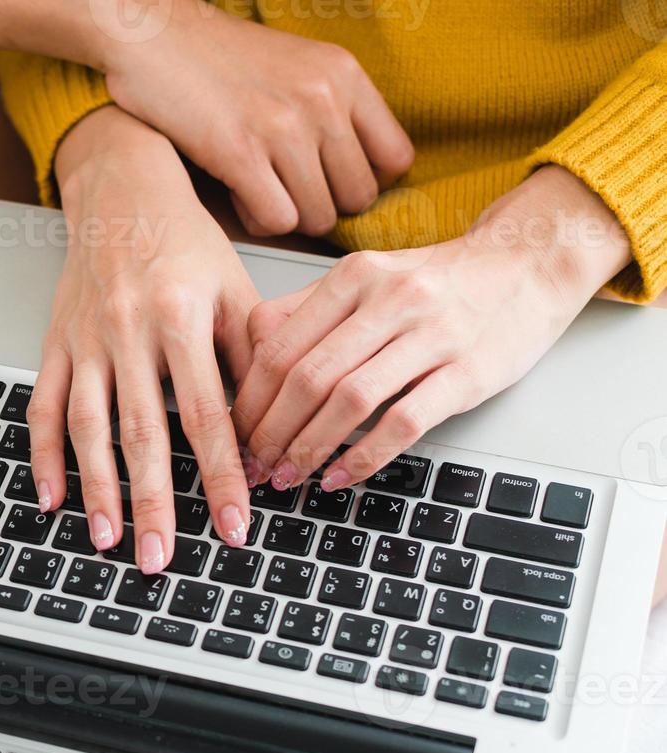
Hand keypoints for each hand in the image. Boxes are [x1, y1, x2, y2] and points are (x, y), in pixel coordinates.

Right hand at [29, 106, 257, 574]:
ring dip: (96, 489)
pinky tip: (52, 498)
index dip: (221, 476)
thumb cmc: (186, 243)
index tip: (235, 525)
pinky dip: (44, 455)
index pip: (206, 415)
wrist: (123, 191)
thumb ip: (251, 358)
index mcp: (180, 318)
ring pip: (87, 427)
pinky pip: (43, 406)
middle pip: (142, 433)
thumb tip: (269, 432)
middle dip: (152, 503)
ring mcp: (85, 340)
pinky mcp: (54, 343)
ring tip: (106, 540)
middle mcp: (128, 331)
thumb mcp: (234, 290)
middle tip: (161, 557)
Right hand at [97, 0, 412, 237]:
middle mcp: (323, 100)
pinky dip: (257, 220)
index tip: (332, 181)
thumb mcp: (298, 64)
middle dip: (323, 204)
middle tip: (288, 190)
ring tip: (258, 189)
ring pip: (318, 215)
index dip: (365, 181)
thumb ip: (334, 106)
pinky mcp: (240, 153)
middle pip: (358, 197)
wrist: (155, 38)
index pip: (396, 159)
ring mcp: (283, 128)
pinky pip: (276, 220)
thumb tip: (355, 169)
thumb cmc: (220, 58)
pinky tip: (238, 195)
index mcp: (344, 76)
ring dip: (288, 215)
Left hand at [232, 166, 632, 491]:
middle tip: (253, 465)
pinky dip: (363, 457)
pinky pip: (403, 422)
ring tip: (287, 476)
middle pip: (306, 376)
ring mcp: (432, 335)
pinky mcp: (468, 372)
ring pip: (348, 400)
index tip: (234, 432)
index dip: (249, 398)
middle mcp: (389, 299)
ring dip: (308, 448)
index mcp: (353, 276)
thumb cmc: (437, 283)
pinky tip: (339, 476)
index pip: (278, 344)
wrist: (528, 265)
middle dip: (269, 431)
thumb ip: (307, 313)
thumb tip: (246, 363)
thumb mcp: (367, 279)